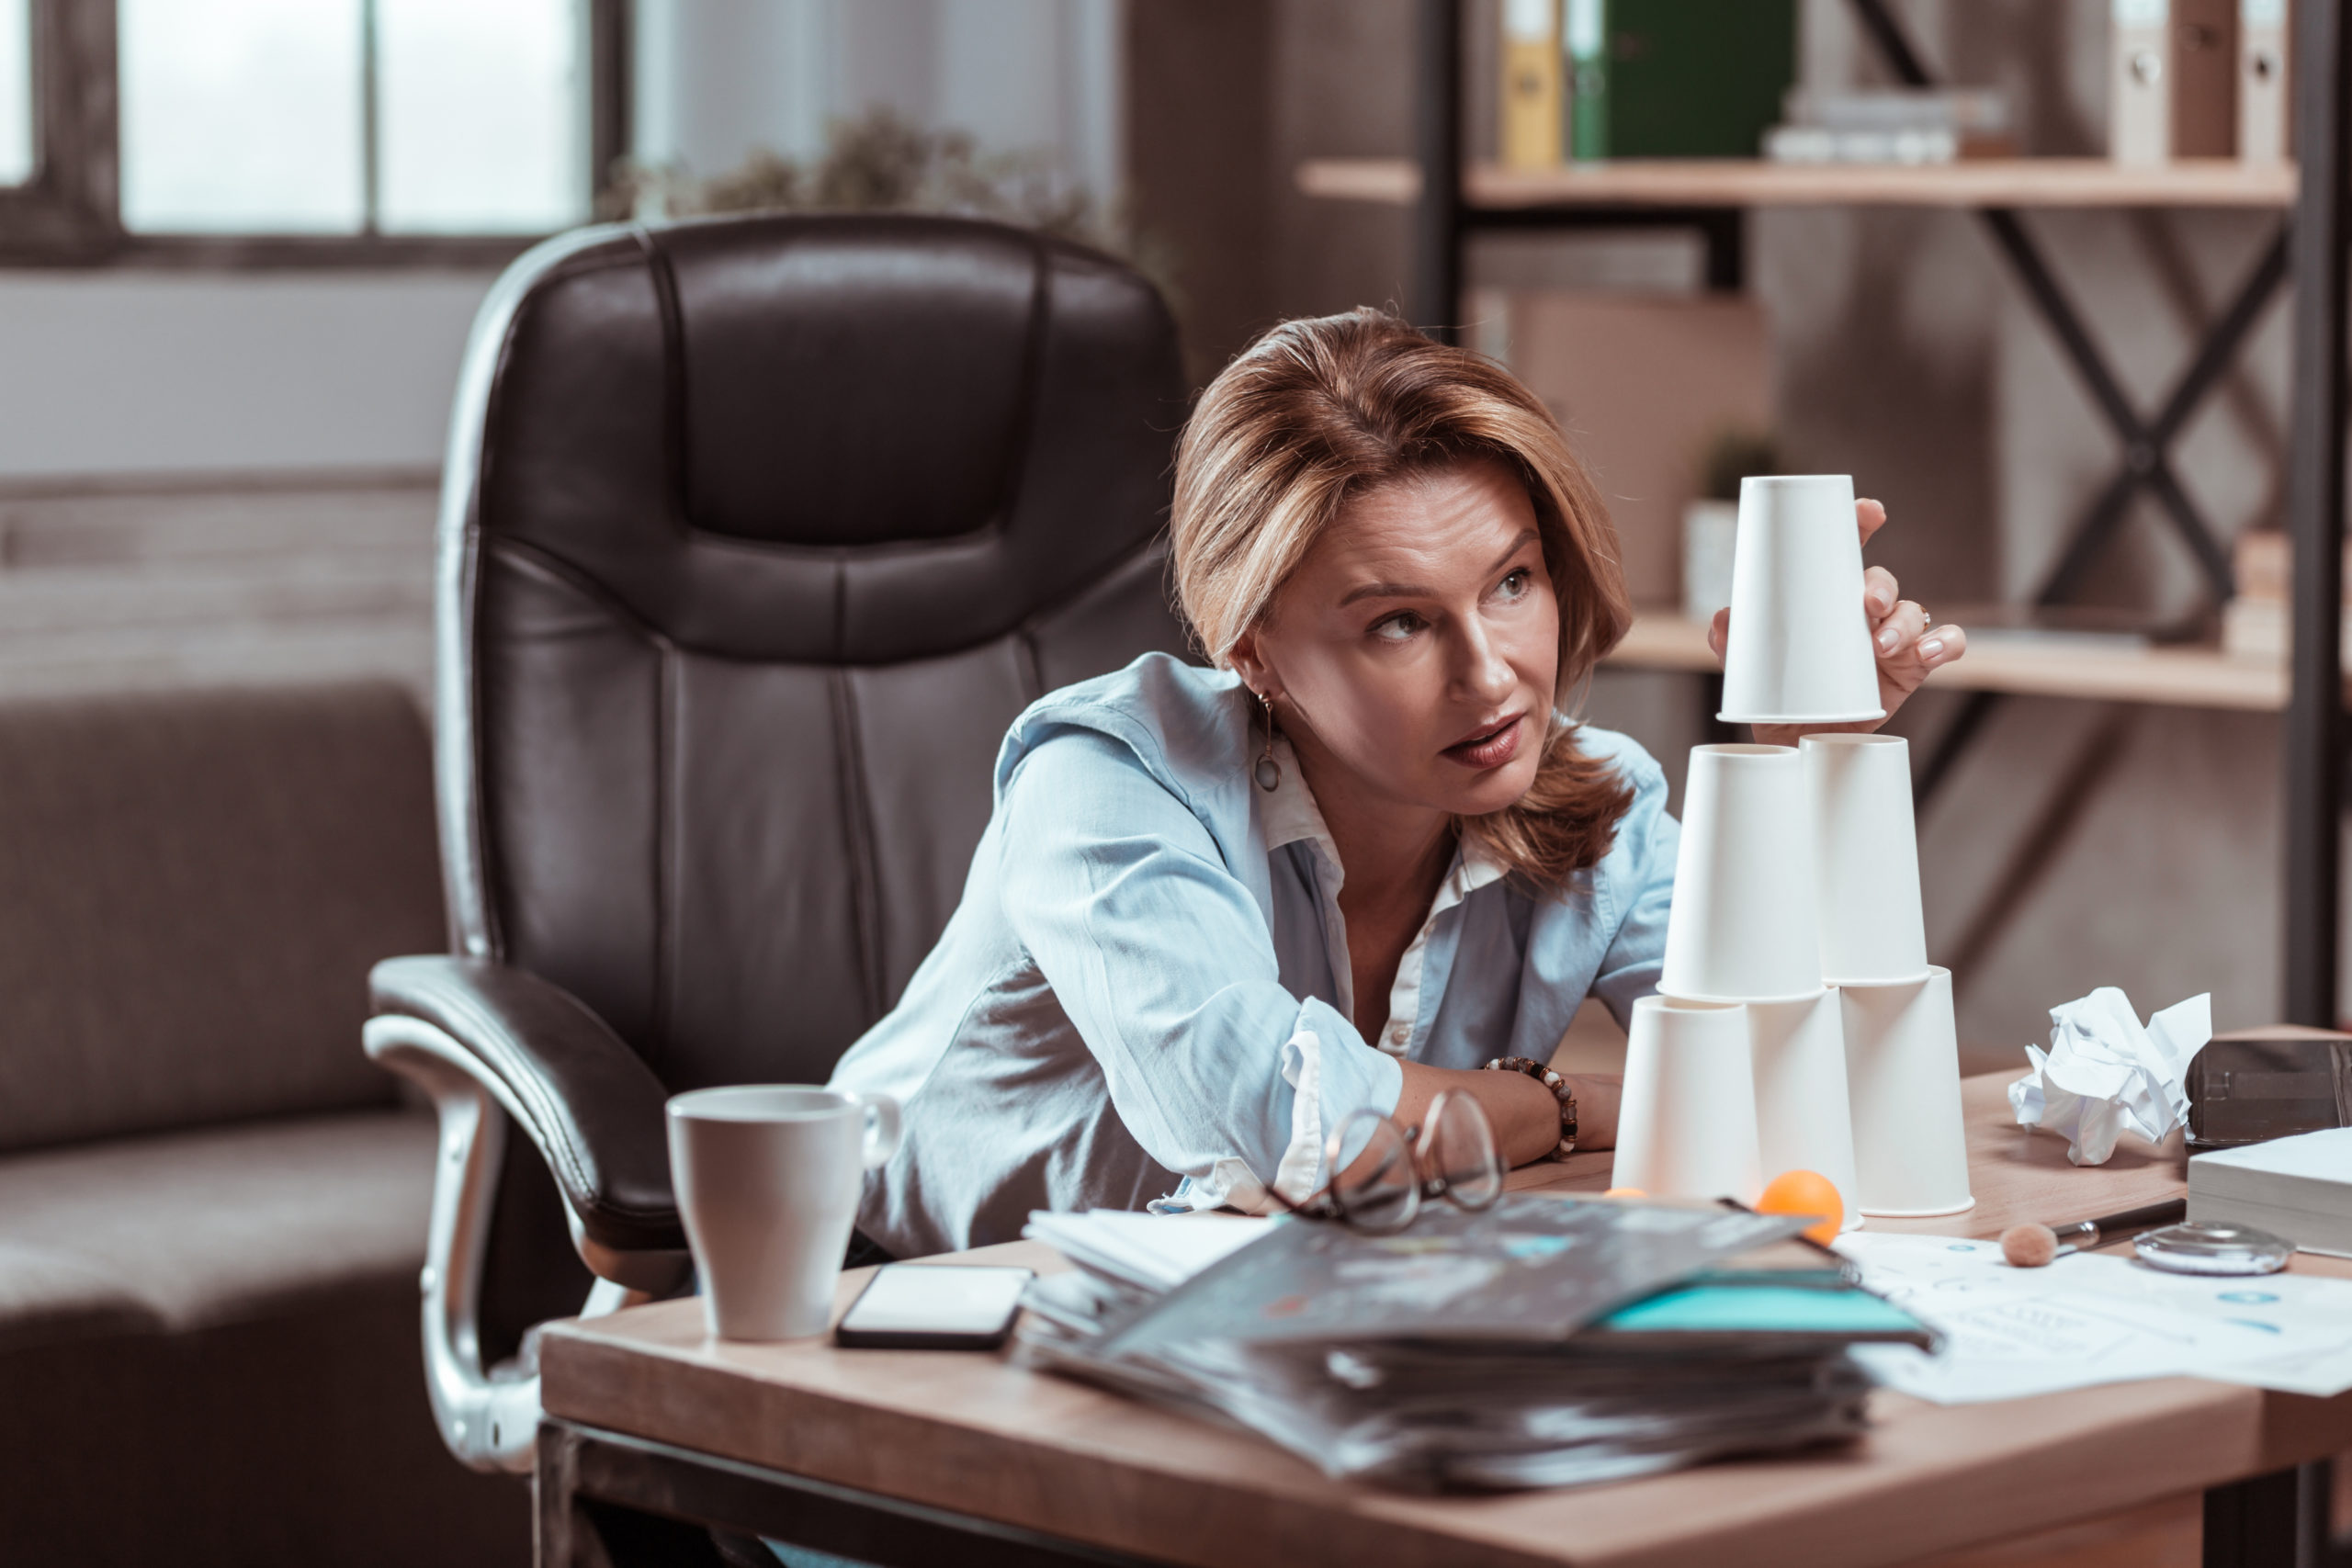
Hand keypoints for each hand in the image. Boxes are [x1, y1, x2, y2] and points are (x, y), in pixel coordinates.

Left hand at [1706, 498, 1965, 746]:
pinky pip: (1946, 644)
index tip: (1869, 511)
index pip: (1847, 553)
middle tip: (1865, 604)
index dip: (1861, 524)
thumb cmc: (1781, 697)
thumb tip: (1724, 619)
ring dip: (1903, 623)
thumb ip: (1734, 643)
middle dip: (1879, 585)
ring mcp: (1894, 638)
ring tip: (1880, 646)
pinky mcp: (1914, 667)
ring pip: (1914, 612)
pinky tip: (1929, 653)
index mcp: (1828, 600)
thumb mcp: (1752, 670)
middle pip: (1882, 582)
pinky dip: (1944, 643)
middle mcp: (1865, 613)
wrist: (1799, 744)